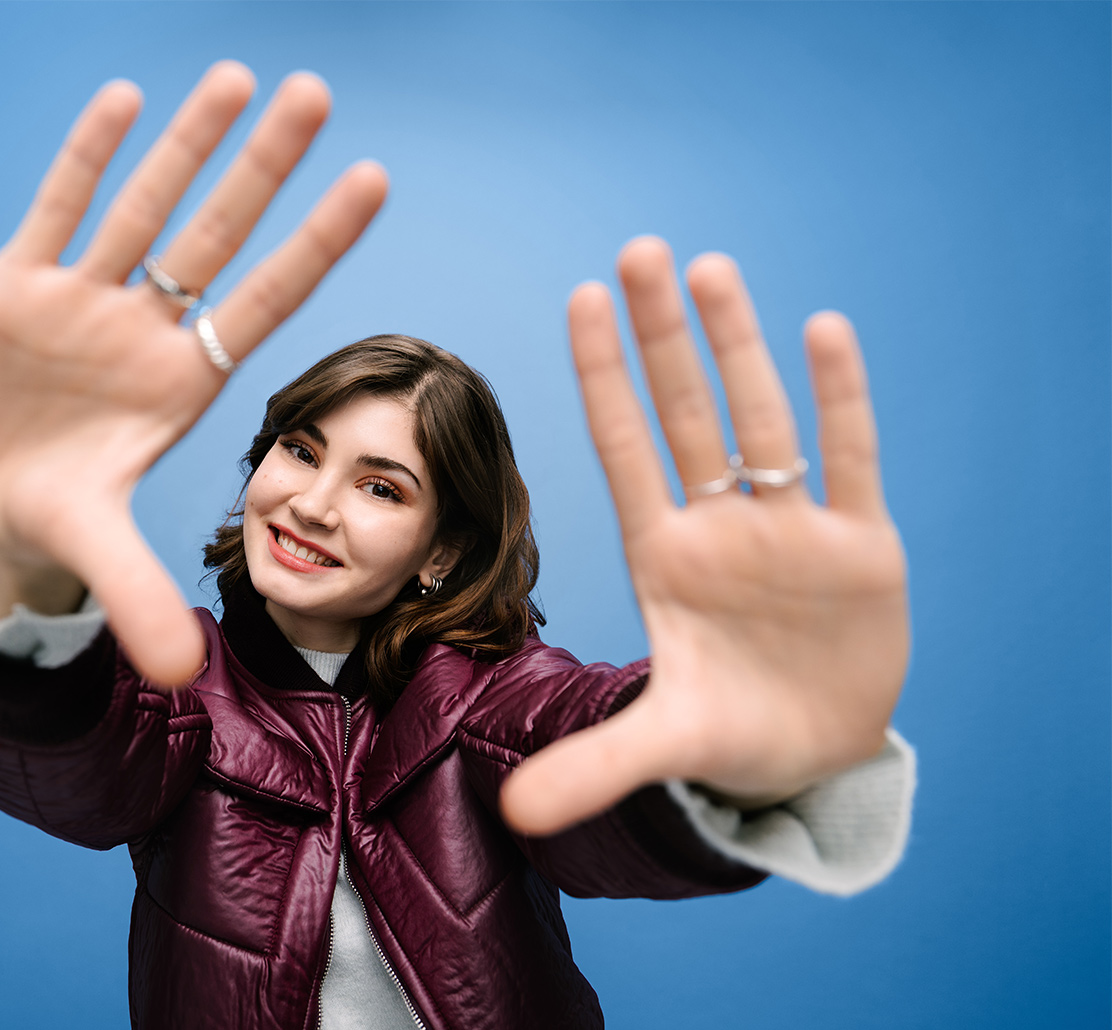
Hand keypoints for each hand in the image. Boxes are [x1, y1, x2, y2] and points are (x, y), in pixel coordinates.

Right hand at [0, 63, 387, 686]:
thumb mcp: (97, 552)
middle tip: (318, 93)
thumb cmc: (58, 516)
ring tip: (239, 76)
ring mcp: (82, 300)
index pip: (265, 299)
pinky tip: (124, 98)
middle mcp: (144, 328)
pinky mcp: (14, 285)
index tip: (374, 180)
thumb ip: (140, 598)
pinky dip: (85, 158)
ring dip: (187, 143)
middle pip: (216, 234)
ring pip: (144, 205)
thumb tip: (180, 677)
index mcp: (182, 381)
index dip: (318, 242)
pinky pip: (57, 209)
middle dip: (264, 166)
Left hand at [500, 237, 908, 834]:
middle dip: (662, 338)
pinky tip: (822, 328)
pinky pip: (850, 456)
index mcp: (665, 555)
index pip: (626, 448)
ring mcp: (791, 528)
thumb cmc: (732, 730)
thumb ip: (595, 768)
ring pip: (763, 420)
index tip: (580, 299)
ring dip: (740, 346)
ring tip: (711, 268)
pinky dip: (839, 398)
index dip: (604, 377)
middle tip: (636, 249)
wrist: (814, 752)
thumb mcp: (665, 746)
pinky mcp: (860, 544)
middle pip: (688, 413)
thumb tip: (513, 823)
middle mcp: (722, 525)